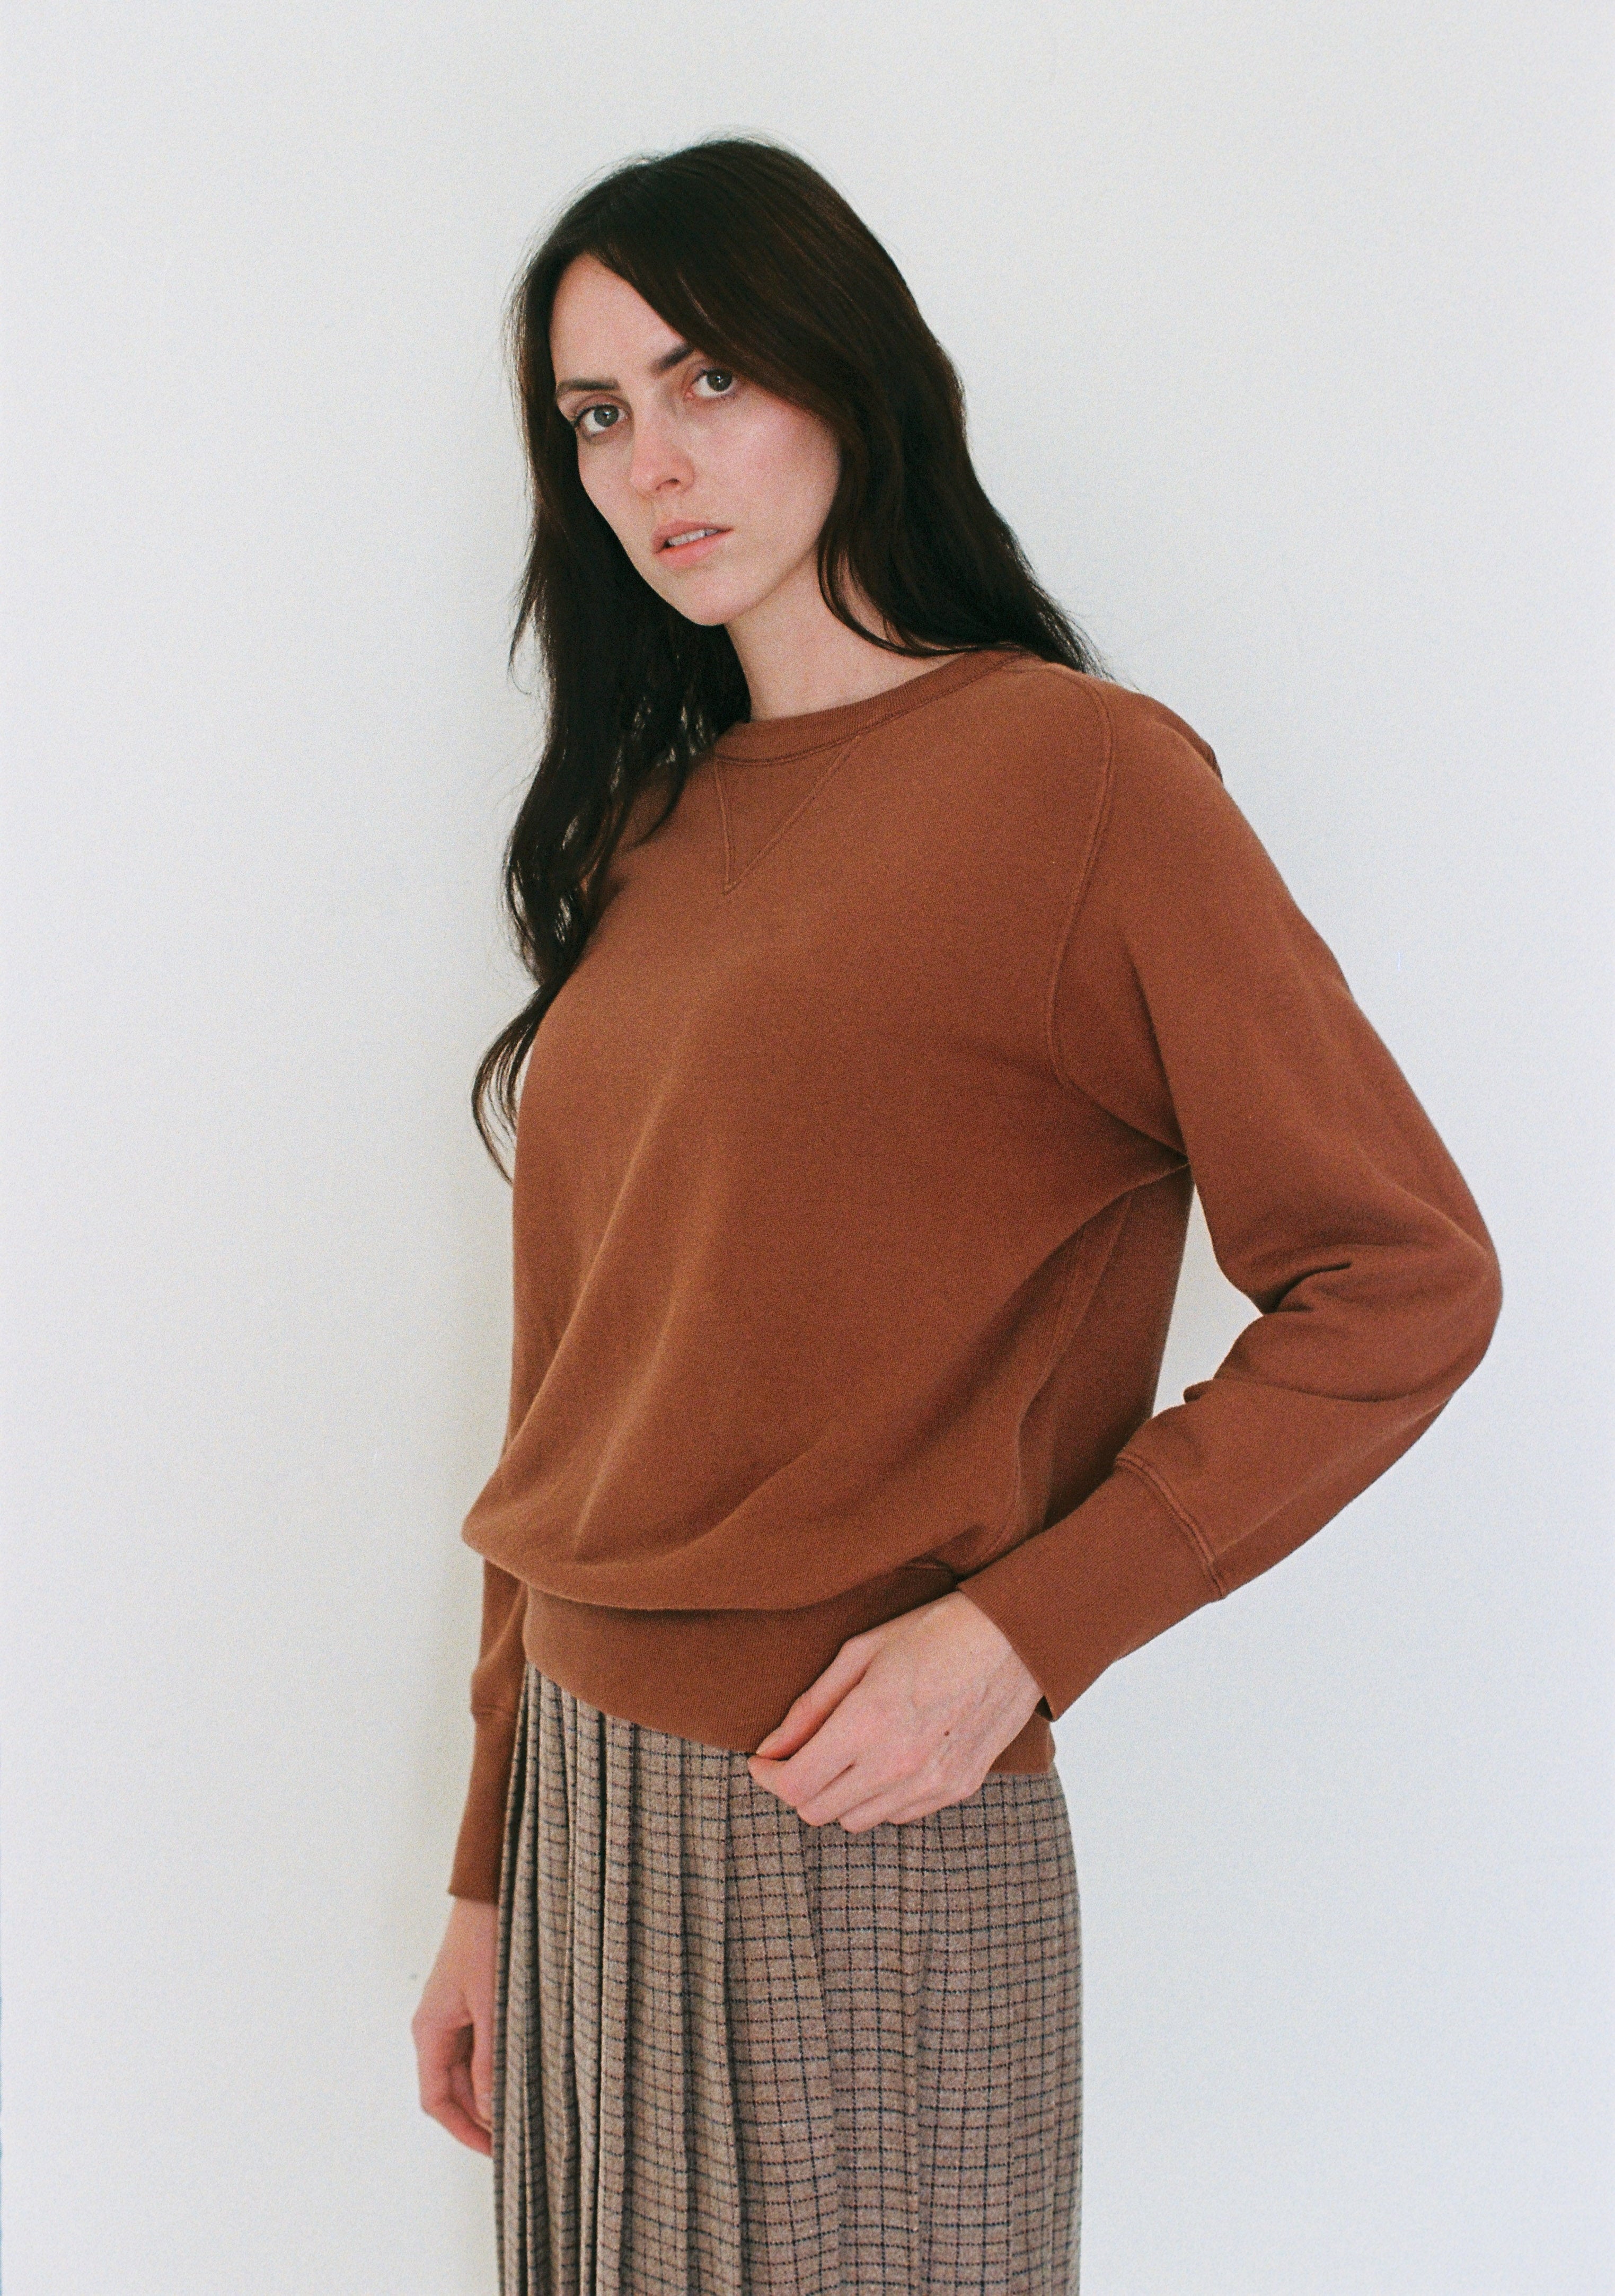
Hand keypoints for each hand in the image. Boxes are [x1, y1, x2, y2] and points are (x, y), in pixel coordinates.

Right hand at [412, 1895, 498, 2153]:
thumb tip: (491, 2111)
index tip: (495, 2153)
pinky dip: (496, 2067)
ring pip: (467, 2071)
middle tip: (520, 2140)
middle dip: (480, 2118)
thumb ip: (490, 2059)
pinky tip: (522, 2076)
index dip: (463, 2131)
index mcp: (430, 2031)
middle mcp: (436, 2028)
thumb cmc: (487, 1942)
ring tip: (526, 2114)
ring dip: (490, 2093)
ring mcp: (452, 2015)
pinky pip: (477, 2048)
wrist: (489, 1892)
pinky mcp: (469, 2002)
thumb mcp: (492, 2006)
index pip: (436, 2100)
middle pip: (452, 2090)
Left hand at [745, 1589, 1043, 1831]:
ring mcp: (931, 1784)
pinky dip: (879, 1798)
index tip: (762, 1761)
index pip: (796, 1787)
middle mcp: (898, 1765)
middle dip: (798, 1787)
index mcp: (867, 1725)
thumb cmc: (933, 1632)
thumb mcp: (860, 1653)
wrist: (1014, 1639)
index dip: (768, 1778)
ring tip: (845, 1754)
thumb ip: (811, 1706)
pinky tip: (886, 1760)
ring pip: (857, 1821)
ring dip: (838, 1796)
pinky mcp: (957, 1789)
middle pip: (819, 1812)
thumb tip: (771, 1745)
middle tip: (798, 1756)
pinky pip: (899, 1815)